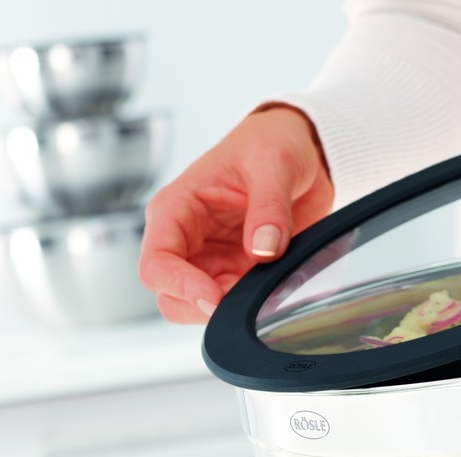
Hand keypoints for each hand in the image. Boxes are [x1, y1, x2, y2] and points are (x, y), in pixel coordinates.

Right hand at [138, 105, 333, 322]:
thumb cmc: (271, 144)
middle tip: (243, 302)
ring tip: (263, 288)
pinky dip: (249, 306)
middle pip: (169, 295)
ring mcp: (211, 259)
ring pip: (198, 306)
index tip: (216, 297)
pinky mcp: (238, 271)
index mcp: (177, 208)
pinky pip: (233, 303)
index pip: (156, 262)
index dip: (179, 286)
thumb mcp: (273, 164)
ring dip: (228, 309)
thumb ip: (269, 207)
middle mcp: (186, 239)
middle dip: (201, 306)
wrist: (304, 151)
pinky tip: (272, 290)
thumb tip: (264, 249)